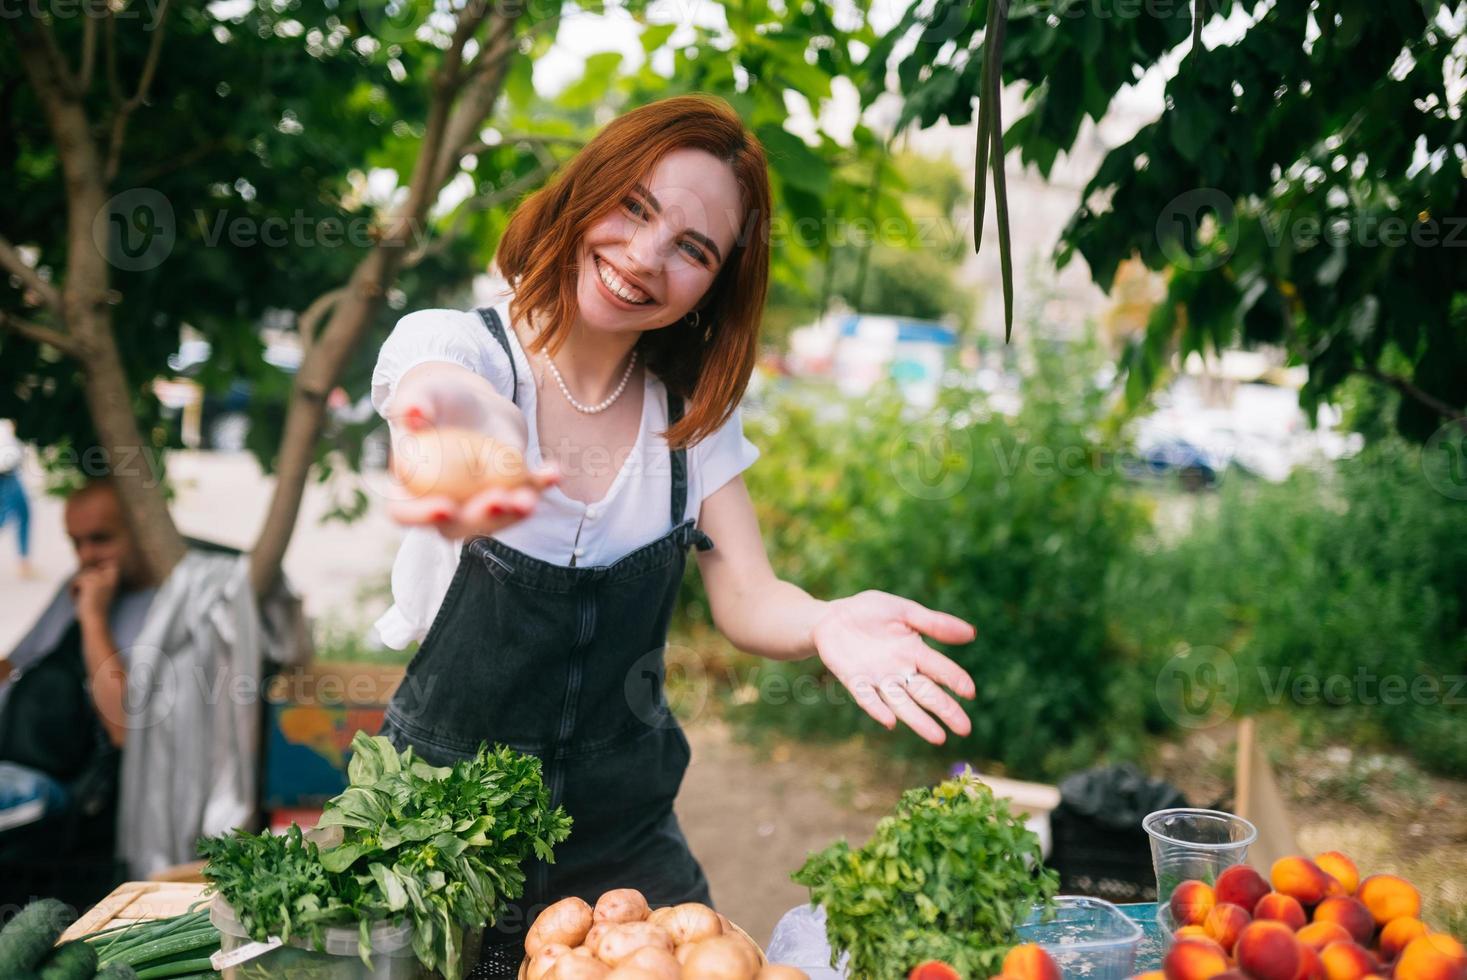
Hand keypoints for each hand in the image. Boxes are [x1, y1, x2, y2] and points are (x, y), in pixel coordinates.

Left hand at [71, 561, 119, 623]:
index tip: (96, 577)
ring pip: (81, 575)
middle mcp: (108, 577)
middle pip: (90, 570)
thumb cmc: (96, 609)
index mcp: (114, 580)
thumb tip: (84, 566)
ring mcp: (98, 578)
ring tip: (77, 598)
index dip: (102, 567)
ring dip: (76, 586)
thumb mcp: (99, 592)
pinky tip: (75, 600)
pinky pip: (75, 581)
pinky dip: (72, 590)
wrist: (95, 619)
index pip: (110, 564)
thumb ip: (95, 580)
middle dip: (82, 581)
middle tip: (81, 594)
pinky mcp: (88, 582)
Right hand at [387, 363, 558, 539]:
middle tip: (499, 500)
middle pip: (453, 527)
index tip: (445, 506)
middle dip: (478, 519)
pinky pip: (523, 498)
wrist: (477, 404)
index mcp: (406, 488)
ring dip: (512, 515)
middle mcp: (439, 506)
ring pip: (491, 522)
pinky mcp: (507, 498)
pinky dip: (539, 488)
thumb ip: (413, 402)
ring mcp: (475, 507)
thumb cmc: (440, 399)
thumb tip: (412, 413)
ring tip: (530, 498)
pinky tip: (552, 473)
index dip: (420, 516)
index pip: (402, 511)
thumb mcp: (425, 393)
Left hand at [811, 590, 976, 744]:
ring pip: (902, 703)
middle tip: (964, 729)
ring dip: (918, 720)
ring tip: (938, 738)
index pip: (941, 669)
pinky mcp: (854, 680)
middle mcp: (900, 670)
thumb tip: (972, 633)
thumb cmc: (870, 612)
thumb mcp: (904, 611)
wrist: (831, 617)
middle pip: (926, 693)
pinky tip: (889, 722)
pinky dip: (877, 708)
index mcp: (915, 652)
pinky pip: (866, 697)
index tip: (970, 692)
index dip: (955, 679)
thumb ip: (934, 623)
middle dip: (945, 710)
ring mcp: (877, 678)